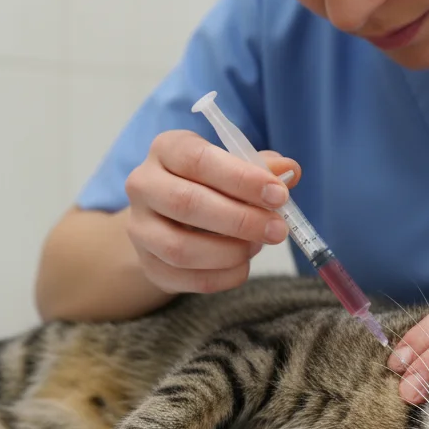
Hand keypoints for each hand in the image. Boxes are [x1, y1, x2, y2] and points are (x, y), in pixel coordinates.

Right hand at [124, 130, 299, 293]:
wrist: (169, 221)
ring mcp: (139, 228)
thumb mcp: (232, 167)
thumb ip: (261, 168)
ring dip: (229, 252)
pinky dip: (222, 276)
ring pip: (180, 248)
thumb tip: (290, 170)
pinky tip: (242, 266)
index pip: (198, 160)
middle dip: (240, 220)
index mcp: (166, 150)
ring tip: (257, 246)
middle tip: (278, 230)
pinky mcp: (147, 264)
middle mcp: (144, 185)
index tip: (278, 194)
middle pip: (186, 203)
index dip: (241, 178)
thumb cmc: (208, 186)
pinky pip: (185, 278)